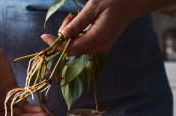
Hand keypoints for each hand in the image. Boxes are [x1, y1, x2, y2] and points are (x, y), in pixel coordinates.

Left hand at [41, 0, 175, 55]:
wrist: (131, 5)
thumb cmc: (113, 1)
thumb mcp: (93, 7)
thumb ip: (78, 23)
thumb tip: (63, 35)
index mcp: (99, 37)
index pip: (72, 48)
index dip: (56, 45)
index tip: (44, 37)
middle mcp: (100, 47)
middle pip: (72, 50)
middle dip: (64, 37)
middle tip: (70, 17)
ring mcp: (101, 48)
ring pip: (76, 48)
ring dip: (70, 35)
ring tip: (76, 17)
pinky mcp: (100, 46)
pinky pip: (82, 46)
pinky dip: (76, 36)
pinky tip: (80, 24)